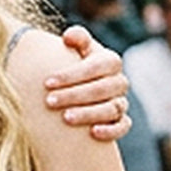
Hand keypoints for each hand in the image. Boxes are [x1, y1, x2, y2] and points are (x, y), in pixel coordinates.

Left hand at [47, 25, 130, 140]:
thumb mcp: (75, 48)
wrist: (78, 85)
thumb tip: (69, 37)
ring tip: (65, 118)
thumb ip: (76, 37)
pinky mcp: (121, 120)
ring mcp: (121, 101)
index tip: (47, 82)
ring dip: (88, 114)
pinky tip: (93, 133)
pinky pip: (123, 126)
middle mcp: (119, 81)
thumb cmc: (73, 62)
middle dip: (74, 95)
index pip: (96, 66)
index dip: (72, 74)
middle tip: (49, 101)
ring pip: (112, 108)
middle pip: (102, 89)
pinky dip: (111, 131)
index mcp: (110, 61)